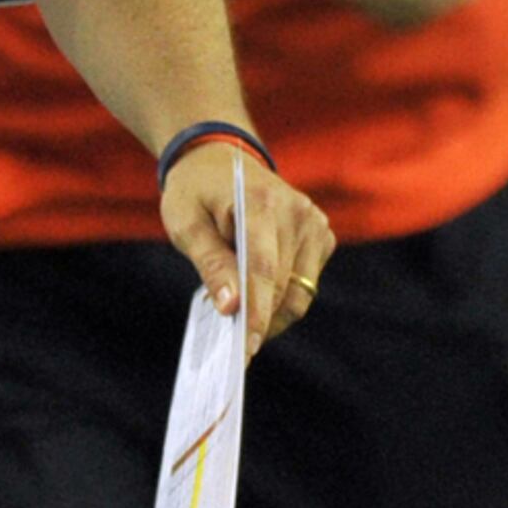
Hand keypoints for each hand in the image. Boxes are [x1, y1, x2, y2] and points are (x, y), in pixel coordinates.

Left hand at [161, 141, 336, 349]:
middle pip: (284, 287)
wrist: (217, 159)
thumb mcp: (185, 224)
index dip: (257, 313)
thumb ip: (211, 264)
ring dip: (272, 311)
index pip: (263, 270)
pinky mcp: (321, 234)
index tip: (247, 349)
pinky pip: (307, 283)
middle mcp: (296, 211)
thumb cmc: (195, 192)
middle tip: (231, 342)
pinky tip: (257, 291)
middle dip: (260, 320)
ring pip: (300, 292)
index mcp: (260, 202)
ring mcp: (314, 222)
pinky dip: (283, 297)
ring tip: (239, 313)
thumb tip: (231, 308)